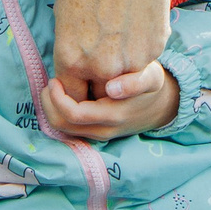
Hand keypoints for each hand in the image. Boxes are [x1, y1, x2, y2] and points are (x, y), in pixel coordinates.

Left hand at [44, 58, 178, 137]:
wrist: (161, 106)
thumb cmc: (150, 86)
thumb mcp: (151, 77)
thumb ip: (136, 81)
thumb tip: (112, 88)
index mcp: (113, 116)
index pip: (74, 114)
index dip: (58, 98)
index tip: (56, 79)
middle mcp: (103, 129)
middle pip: (62, 125)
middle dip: (49, 103)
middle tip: (51, 82)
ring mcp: (98, 133)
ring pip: (62, 128)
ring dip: (52, 108)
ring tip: (55, 86)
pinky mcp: (94, 132)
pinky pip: (69, 127)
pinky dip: (59, 111)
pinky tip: (64, 93)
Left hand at [51, 0, 174, 98]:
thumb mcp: (64, 18)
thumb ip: (73, 53)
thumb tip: (80, 70)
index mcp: (72, 60)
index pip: (72, 98)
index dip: (74, 90)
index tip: (77, 80)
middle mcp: (103, 69)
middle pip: (100, 97)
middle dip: (98, 84)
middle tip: (98, 54)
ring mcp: (132, 62)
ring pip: (125, 80)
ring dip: (121, 68)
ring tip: (116, 31)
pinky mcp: (155, 50)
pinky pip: (143, 61)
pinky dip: (138, 50)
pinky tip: (133, 21)